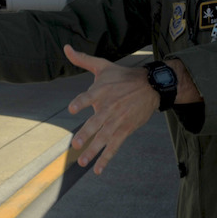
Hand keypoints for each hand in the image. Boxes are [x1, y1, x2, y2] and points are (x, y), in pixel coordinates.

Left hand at [63, 45, 157, 174]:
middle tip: (75, 144)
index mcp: (101, 91)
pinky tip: (97, 169)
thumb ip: (82, 59)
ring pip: (103, 138)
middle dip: (86, 134)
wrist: (150, 87)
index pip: (88, 97)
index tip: (72, 108)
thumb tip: (66, 47)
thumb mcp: (103, 65)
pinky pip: (114, 146)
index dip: (81, 102)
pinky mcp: (125, 130)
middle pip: (96, 122)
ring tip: (82, 162)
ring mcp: (117, 121)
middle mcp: (108, 108)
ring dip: (93, 151)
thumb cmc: (122, 76)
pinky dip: (106, 158)